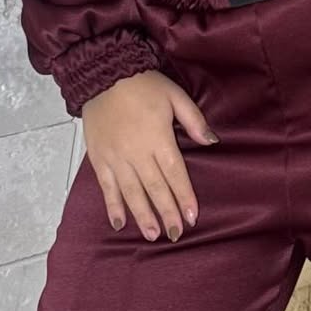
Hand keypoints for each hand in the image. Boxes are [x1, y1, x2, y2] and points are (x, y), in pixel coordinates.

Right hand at [80, 69, 218, 241]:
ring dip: (143, 216)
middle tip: (176, 234)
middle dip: (167, 213)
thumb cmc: (143, 84)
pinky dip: (113, 206)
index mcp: (158, 138)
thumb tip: (211, 141)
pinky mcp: (98, 158)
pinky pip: (106, 187)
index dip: (184, 197)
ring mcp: (116, 158)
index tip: (193, 217)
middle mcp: (137, 153)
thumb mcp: (175, 95)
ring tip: (153, 235)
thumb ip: (194, 120)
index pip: (175, 174)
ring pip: (132, 193)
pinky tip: (120, 222)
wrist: (102, 74)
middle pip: (155, 188)